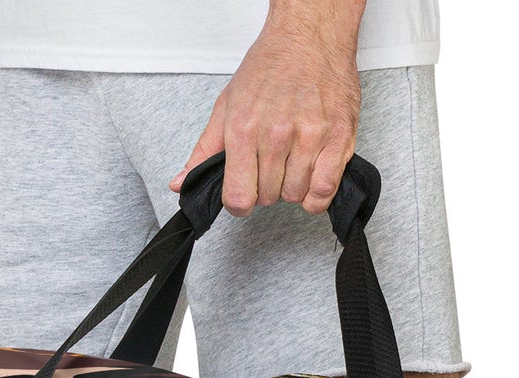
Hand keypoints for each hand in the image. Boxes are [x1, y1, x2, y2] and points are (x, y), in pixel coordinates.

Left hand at [170, 0, 363, 215]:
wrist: (310, 34)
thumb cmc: (270, 66)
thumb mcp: (227, 104)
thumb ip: (205, 150)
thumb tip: (181, 184)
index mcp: (244, 129)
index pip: (238, 197)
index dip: (239, 203)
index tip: (244, 193)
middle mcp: (276, 136)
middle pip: (267, 197)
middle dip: (266, 188)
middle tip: (270, 164)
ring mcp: (309, 138)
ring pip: (295, 196)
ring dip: (292, 187)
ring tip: (292, 162)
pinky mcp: (338, 139)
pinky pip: (324, 191)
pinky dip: (316, 195)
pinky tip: (311, 179)